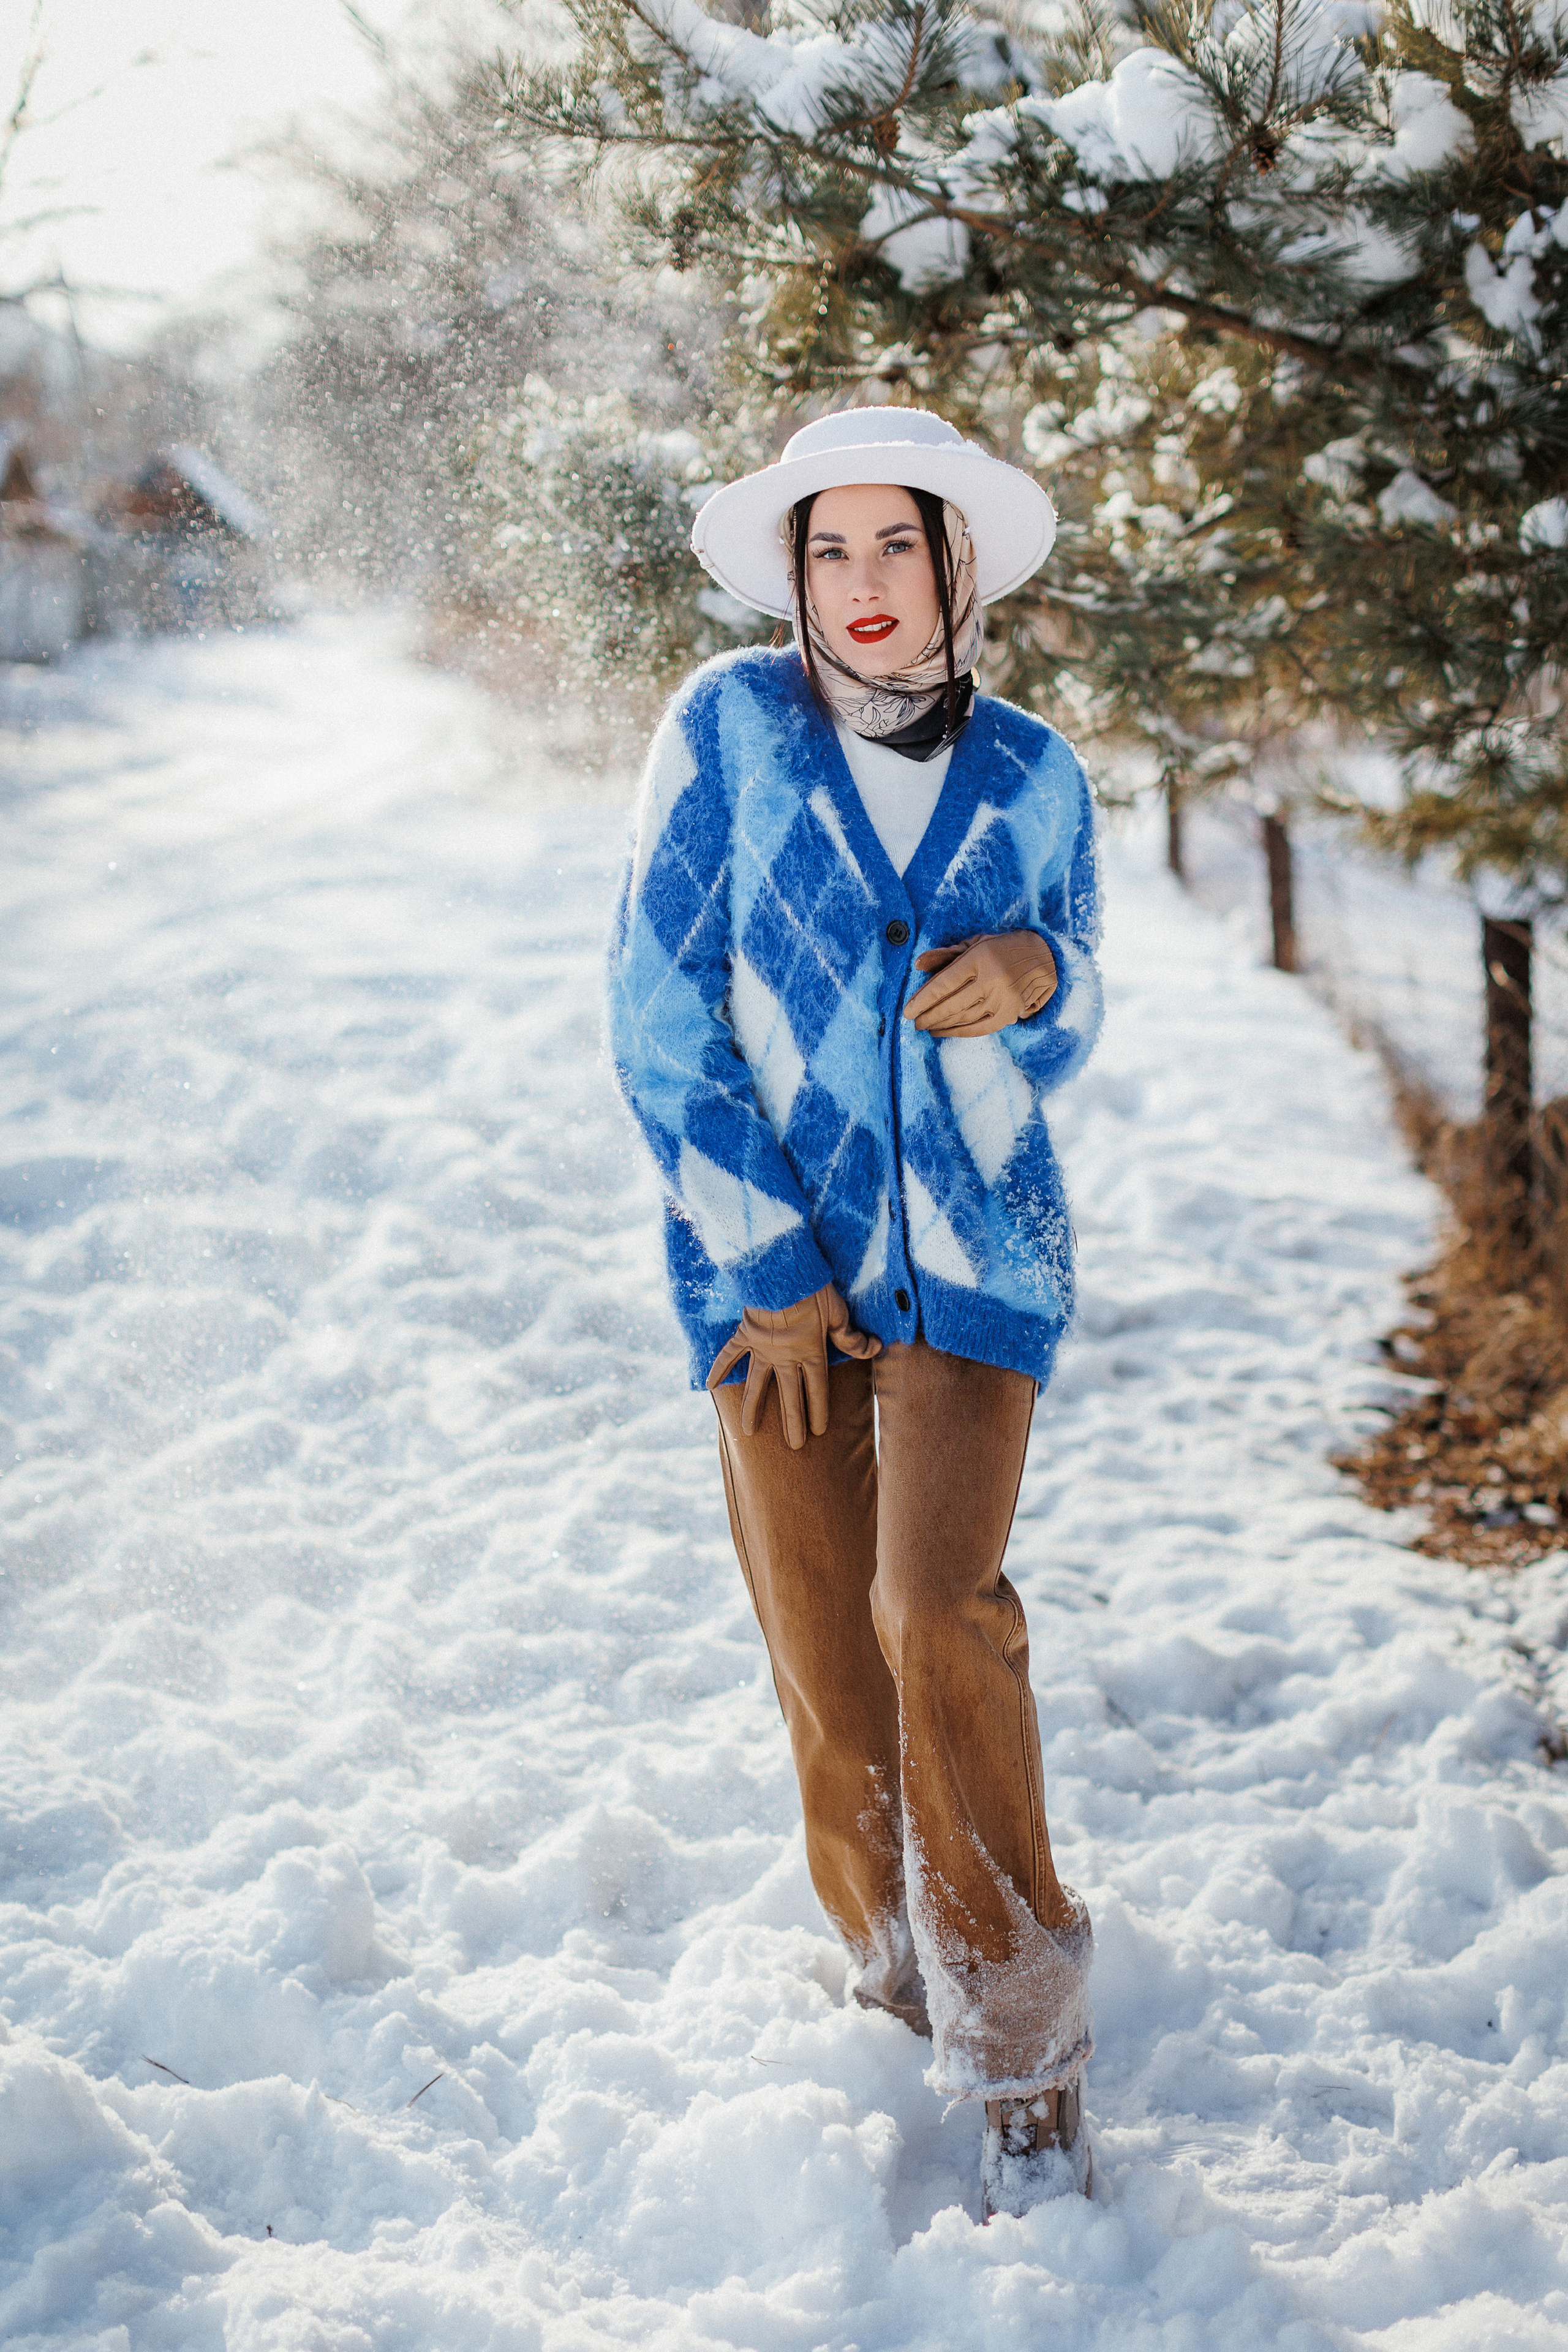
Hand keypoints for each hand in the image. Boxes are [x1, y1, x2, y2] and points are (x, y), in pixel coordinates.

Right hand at [705, 1282, 880, 1447]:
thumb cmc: (815, 1291)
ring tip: (748, 1431)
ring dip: (753, 1408)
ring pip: (757, 1385)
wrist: (784, 1273)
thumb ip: (852, 1336)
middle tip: (794, 1446)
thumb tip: (874, 1347)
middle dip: (793, 1422)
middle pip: (789, 1396)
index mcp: (810, 1353)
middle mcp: (785, 1358)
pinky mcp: (745, 1334)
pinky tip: (709, 1385)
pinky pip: (729, 1354)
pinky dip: (718, 1368)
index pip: (816, 1389)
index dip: (818, 1411)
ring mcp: (762, 1349)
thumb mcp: (839, 1313)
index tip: (817, 1432)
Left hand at [903, 931, 1057, 1037]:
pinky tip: (944, 1032)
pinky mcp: (1011, 1013)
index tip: (907, 1012)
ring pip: (965, 1018)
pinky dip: (959, 1032)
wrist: (1043, 957)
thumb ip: (945, 955)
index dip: (924, 999)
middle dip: (929, 1016)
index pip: (945, 983)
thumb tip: (918, 964)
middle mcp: (993, 979)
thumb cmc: (1001, 949)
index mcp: (980, 957)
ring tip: (926, 1027)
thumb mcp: (974, 944)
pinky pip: (980, 1028)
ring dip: (941, 1025)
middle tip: (914, 1023)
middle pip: (952, 1004)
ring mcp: (1004, 998)